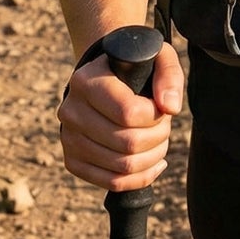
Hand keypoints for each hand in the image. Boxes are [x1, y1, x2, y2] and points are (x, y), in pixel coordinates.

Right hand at [58, 41, 182, 191]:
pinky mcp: (72, 160)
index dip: (155, 116)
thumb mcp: (157, 56)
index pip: (127, 112)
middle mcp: (71, 110)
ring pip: (121, 166)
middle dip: (158, 137)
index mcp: (87, 80)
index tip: (163, 108)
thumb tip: (171, 108)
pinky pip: (111, 181)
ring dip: (152, 157)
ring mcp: (69, 138)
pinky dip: (140, 177)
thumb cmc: (135, 66)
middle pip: (127, 142)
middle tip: (165, 125)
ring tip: (160, 140)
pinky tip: (154, 162)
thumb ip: (168, 76)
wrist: (105, 77)